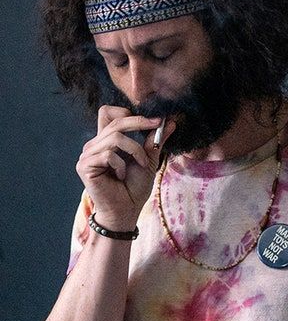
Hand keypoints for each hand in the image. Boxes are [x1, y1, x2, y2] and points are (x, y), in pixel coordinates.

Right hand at [75, 107, 166, 228]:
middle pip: (115, 121)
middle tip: (157, 125)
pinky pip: (108, 154)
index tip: (152, 119)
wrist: (127, 209)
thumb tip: (169, 122)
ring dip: (135, 150)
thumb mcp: (149, 159)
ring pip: (114, 137)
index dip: (127, 111)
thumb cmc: (135, 187)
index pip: (108, 113)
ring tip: (140, 164)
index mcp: (106, 140)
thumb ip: (155, 140)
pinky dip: (122, 164)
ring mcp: (87, 155)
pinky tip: (122, 176)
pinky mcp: (85, 166)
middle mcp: (94, 145)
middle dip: (139, 122)